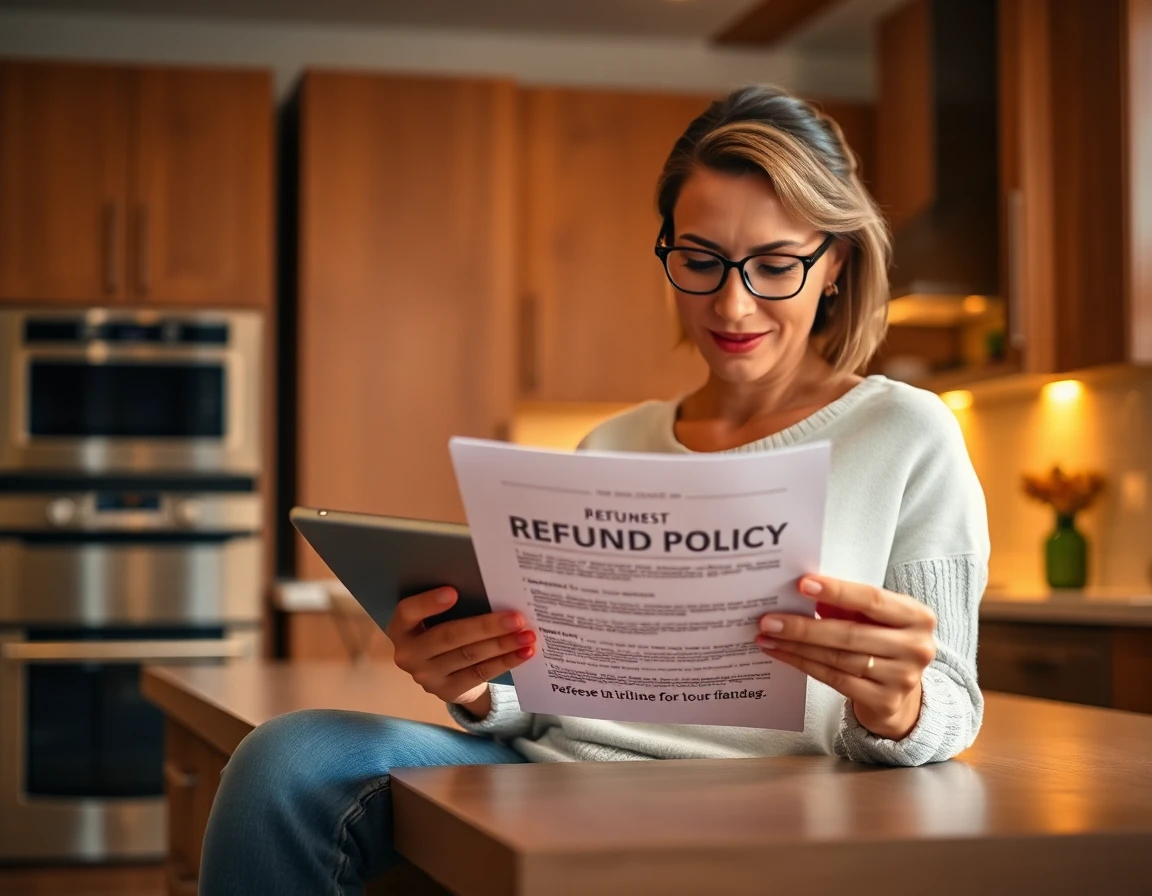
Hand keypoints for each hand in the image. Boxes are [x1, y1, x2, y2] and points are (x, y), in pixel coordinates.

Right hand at [387, 588, 535, 718]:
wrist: (445, 672)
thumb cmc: (445, 630)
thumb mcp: (438, 618)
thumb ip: (453, 605)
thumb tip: (492, 588)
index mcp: (401, 629)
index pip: (408, 612)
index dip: (428, 603)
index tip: (454, 591)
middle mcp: (408, 654)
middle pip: (448, 636)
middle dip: (486, 626)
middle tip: (516, 618)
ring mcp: (426, 676)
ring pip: (469, 655)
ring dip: (502, 644)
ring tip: (527, 634)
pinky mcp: (447, 691)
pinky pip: (480, 673)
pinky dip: (505, 661)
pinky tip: (524, 652)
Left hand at [756, 575, 935, 739]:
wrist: (900, 689)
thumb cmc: (881, 640)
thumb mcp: (872, 617)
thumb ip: (847, 603)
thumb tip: (804, 590)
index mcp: (917, 616)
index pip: (872, 599)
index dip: (837, 591)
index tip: (802, 584)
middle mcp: (916, 647)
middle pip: (850, 633)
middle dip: (804, 626)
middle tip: (769, 620)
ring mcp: (903, 678)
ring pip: (838, 658)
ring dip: (797, 646)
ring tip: (768, 636)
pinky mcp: (885, 701)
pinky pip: (835, 679)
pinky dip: (804, 664)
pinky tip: (782, 654)